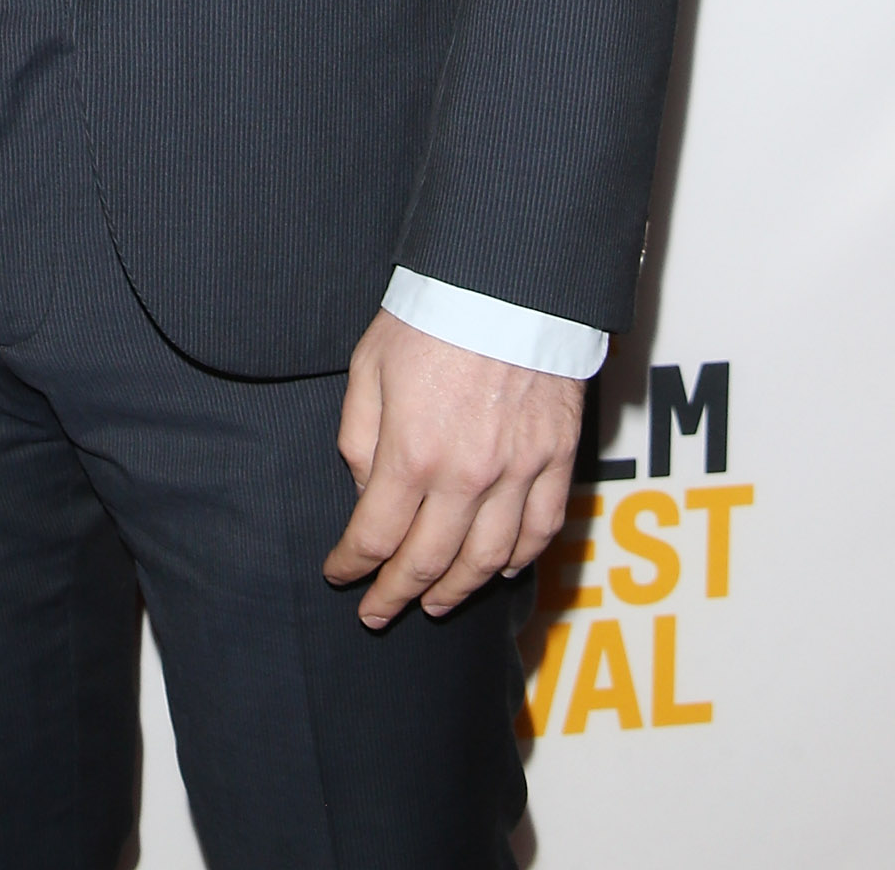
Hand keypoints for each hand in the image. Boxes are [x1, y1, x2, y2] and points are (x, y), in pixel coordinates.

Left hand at [323, 308, 581, 625]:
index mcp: (413, 451)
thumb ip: (361, 436)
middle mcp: (468, 474)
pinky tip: (498, 570)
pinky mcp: (557, 459)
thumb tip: (367, 492)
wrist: (506, 281)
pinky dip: (519, 560)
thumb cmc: (429, 315)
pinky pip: (542, 530)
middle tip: (377, 613)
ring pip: (487, 560)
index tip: (339, 576)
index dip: (353, 564)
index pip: (376, 535)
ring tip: (433, 604)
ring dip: (456, 591)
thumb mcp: (368, 365)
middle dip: (396, 595)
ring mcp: (519, 472)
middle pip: (429, 561)